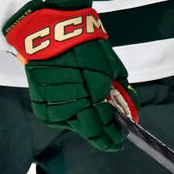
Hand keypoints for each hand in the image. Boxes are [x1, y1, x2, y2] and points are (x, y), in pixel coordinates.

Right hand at [3, 0, 137, 149]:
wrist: (51, 35)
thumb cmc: (85, 47)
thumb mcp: (112, 68)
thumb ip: (122, 95)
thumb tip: (132, 115)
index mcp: (92, 97)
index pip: (103, 129)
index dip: (112, 136)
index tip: (119, 139)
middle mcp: (71, 107)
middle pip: (89, 132)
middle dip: (101, 131)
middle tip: (109, 130)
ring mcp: (54, 109)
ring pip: (75, 127)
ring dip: (84, 121)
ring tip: (89, 105)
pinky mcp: (41, 108)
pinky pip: (60, 119)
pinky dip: (70, 114)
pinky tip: (75, 103)